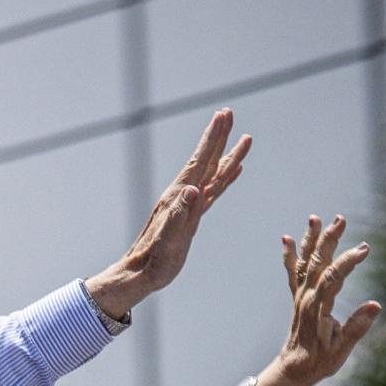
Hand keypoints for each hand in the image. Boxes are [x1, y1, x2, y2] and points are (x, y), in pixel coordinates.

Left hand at [86, 108, 249, 318]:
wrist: (140, 274)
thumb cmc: (154, 261)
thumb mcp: (169, 239)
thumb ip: (180, 214)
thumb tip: (193, 189)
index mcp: (178, 197)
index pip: (200, 161)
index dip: (212, 138)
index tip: (223, 116)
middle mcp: (183, 196)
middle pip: (206, 160)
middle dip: (218, 136)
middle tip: (228, 112)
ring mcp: (188, 205)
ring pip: (213, 174)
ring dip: (227, 155)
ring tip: (245, 138)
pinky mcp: (192, 216)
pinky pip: (214, 191)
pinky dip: (226, 178)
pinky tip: (235, 170)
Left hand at [256, 215, 381, 385]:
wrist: (293, 370)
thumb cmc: (319, 362)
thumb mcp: (341, 350)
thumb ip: (356, 327)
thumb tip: (375, 305)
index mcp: (318, 309)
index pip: (333, 279)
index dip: (347, 262)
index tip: (364, 249)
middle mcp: (306, 298)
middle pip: (317, 264)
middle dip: (329, 240)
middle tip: (339, 218)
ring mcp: (300, 297)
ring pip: (305, 264)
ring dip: (311, 241)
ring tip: (314, 218)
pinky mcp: (298, 299)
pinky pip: (293, 273)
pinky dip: (290, 256)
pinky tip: (288, 239)